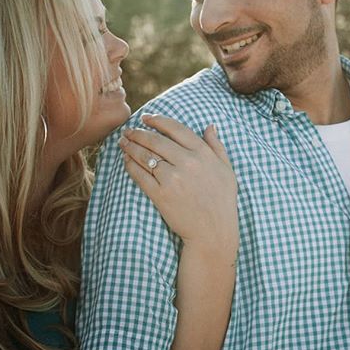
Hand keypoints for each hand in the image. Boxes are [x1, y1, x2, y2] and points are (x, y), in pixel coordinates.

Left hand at [119, 115, 237, 253]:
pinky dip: (130, 165)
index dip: (158, 120)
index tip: (146, 117)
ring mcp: (172, 178)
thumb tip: (210, 125)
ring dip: (131, 147)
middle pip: (155, 140)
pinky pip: (140, 175)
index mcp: (202, 153)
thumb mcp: (226, 169)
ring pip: (145, 156)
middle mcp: (186, 162)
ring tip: (123, 142)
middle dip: (138, 133)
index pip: (175, 128)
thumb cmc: (222, 200)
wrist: (213, 231)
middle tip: (129, 130)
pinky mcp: (160, 194)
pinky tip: (126, 160)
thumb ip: (217, 146)